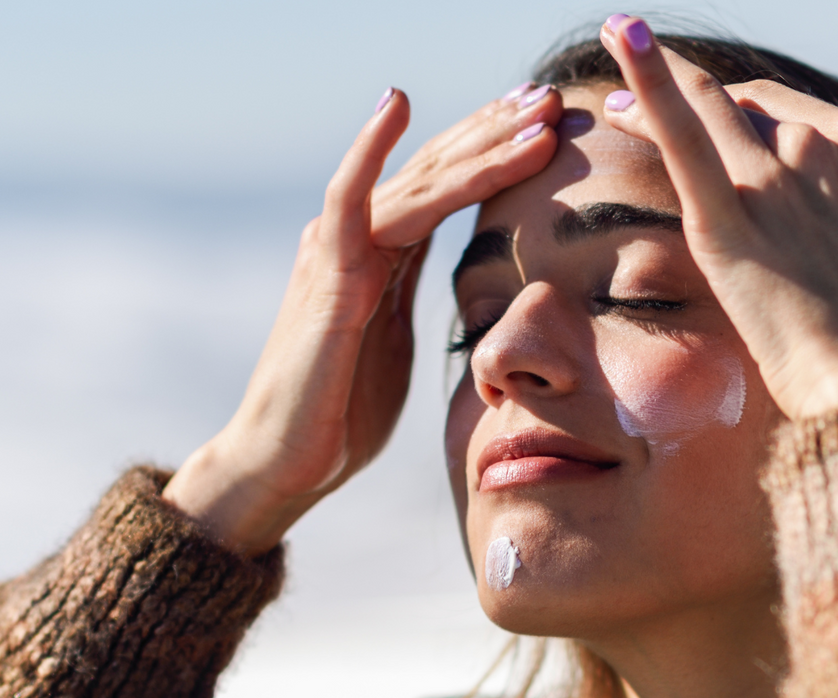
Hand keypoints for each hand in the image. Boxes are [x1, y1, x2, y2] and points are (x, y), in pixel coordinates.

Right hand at [164, 85, 562, 552]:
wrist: (284, 462)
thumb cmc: (339, 413)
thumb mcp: (394, 342)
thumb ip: (413, 297)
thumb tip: (459, 286)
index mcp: (381, 253)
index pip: (446, 186)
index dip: (496, 150)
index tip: (550, 123)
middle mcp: (357, 238)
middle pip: (436, 169)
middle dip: (497, 130)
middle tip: (553, 95)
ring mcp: (338, 252)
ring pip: (417, 182)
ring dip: (479, 145)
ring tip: (533, 113)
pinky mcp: (326, 277)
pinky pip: (349, 201)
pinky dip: (369, 150)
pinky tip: (396, 105)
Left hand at [598, 16, 837, 418]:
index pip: (788, 111)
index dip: (745, 109)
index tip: (711, 113)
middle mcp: (817, 149)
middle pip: (740, 107)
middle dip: (691, 94)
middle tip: (632, 97)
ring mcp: (770, 182)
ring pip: (703, 108)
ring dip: (654, 76)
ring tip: (617, 46)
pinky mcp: (724, 221)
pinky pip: (680, 135)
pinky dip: (648, 81)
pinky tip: (621, 37)